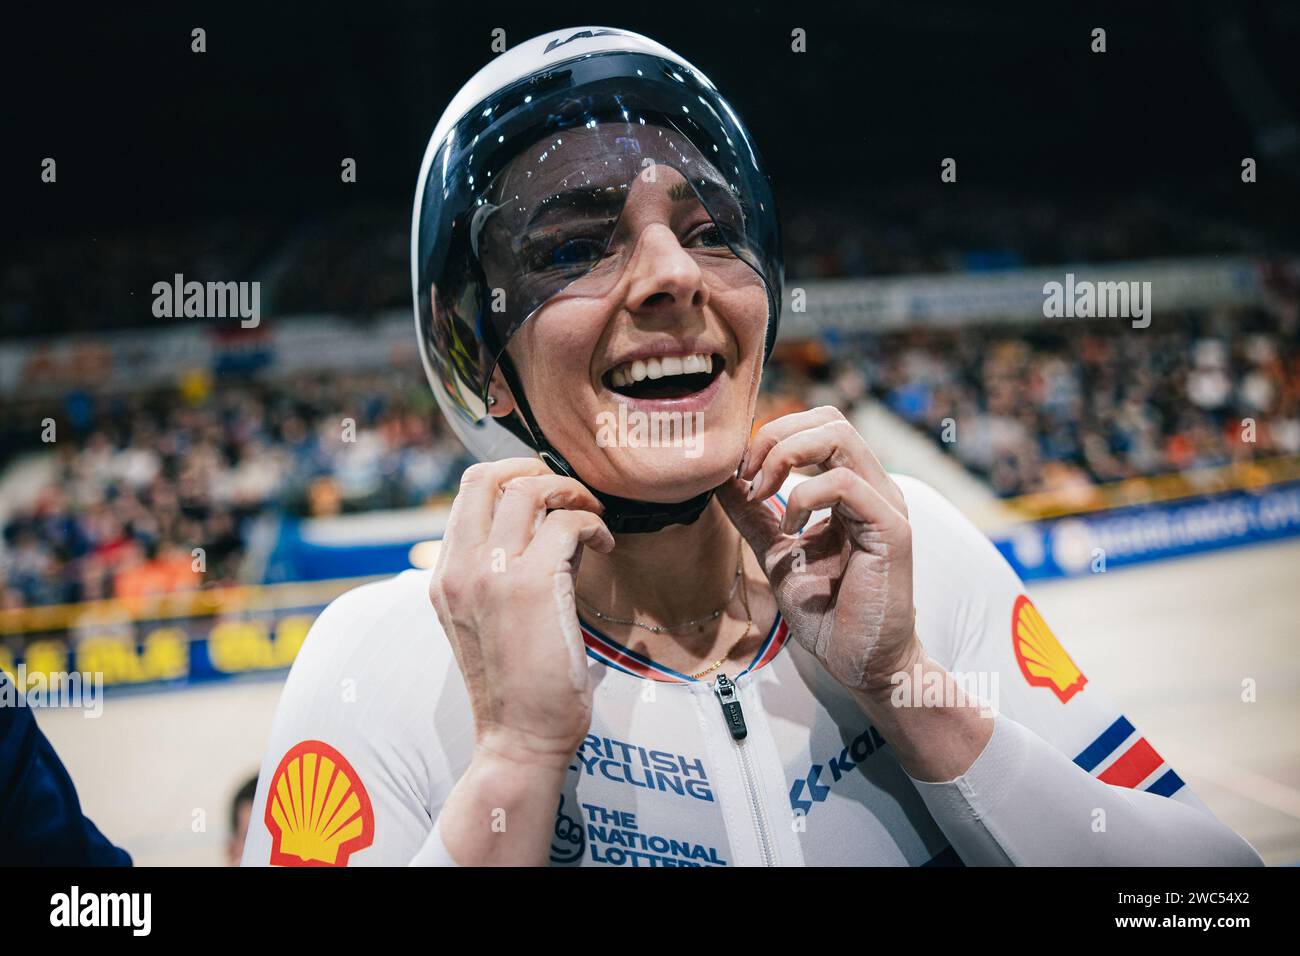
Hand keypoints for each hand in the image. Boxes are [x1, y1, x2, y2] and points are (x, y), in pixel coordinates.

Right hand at [430, 458, 613, 770]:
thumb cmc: (516, 685)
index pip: (469, 490)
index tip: (548, 494)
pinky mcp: (532, 586)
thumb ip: (495, 574)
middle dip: (541, 472)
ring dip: (571, 494)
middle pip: (492, 475)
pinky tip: (604, 546)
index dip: (513, 475)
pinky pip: (567, 524)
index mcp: (445, 575)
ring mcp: (491, 574)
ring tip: (592, 518)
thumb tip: (542, 524)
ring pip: (529, 489)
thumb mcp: (485, 620)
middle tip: (572, 496)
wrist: (519, 739)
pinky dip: (593, 525)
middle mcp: (460, 568)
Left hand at [718, 407, 920, 694]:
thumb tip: (720, 481)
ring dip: (786, 457)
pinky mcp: (891, 530)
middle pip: (829, 419)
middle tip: (748, 476)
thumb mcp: (777, 554)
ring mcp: (886, 505)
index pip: (819, 425)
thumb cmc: (828, 612)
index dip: (774, 435)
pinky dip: (804, 496)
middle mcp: (874, 488)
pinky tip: (791, 528)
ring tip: (763, 494)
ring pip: (839, 437)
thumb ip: (754, 516)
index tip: (741, 473)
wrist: (860, 662)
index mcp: (853, 488)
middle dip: (776, 436)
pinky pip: (845, 484)